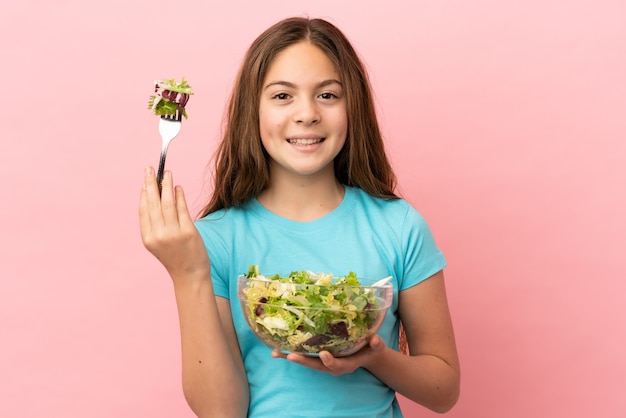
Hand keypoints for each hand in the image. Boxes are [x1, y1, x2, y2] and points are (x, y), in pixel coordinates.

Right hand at [139, 167, 210, 280]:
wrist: (190, 275)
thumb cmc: (175, 257)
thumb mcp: (158, 243)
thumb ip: (154, 224)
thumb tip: (151, 197)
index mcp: (148, 238)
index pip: (143, 210)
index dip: (144, 194)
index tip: (145, 181)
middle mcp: (158, 235)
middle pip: (153, 203)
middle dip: (151, 183)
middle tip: (150, 169)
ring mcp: (173, 234)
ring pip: (167, 204)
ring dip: (166, 186)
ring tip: (167, 173)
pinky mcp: (188, 232)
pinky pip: (182, 209)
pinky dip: (179, 196)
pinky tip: (177, 187)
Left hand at [271, 334, 386, 375]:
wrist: (367, 354)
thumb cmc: (371, 348)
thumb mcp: (376, 347)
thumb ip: (376, 344)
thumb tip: (374, 340)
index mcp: (347, 364)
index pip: (337, 366)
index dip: (330, 361)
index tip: (324, 354)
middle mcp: (333, 366)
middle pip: (317, 366)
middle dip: (304, 361)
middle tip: (291, 356)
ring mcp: (324, 362)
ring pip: (307, 362)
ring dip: (291, 357)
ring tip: (276, 353)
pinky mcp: (319, 357)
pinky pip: (304, 357)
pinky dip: (291, 353)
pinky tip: (277, 349)